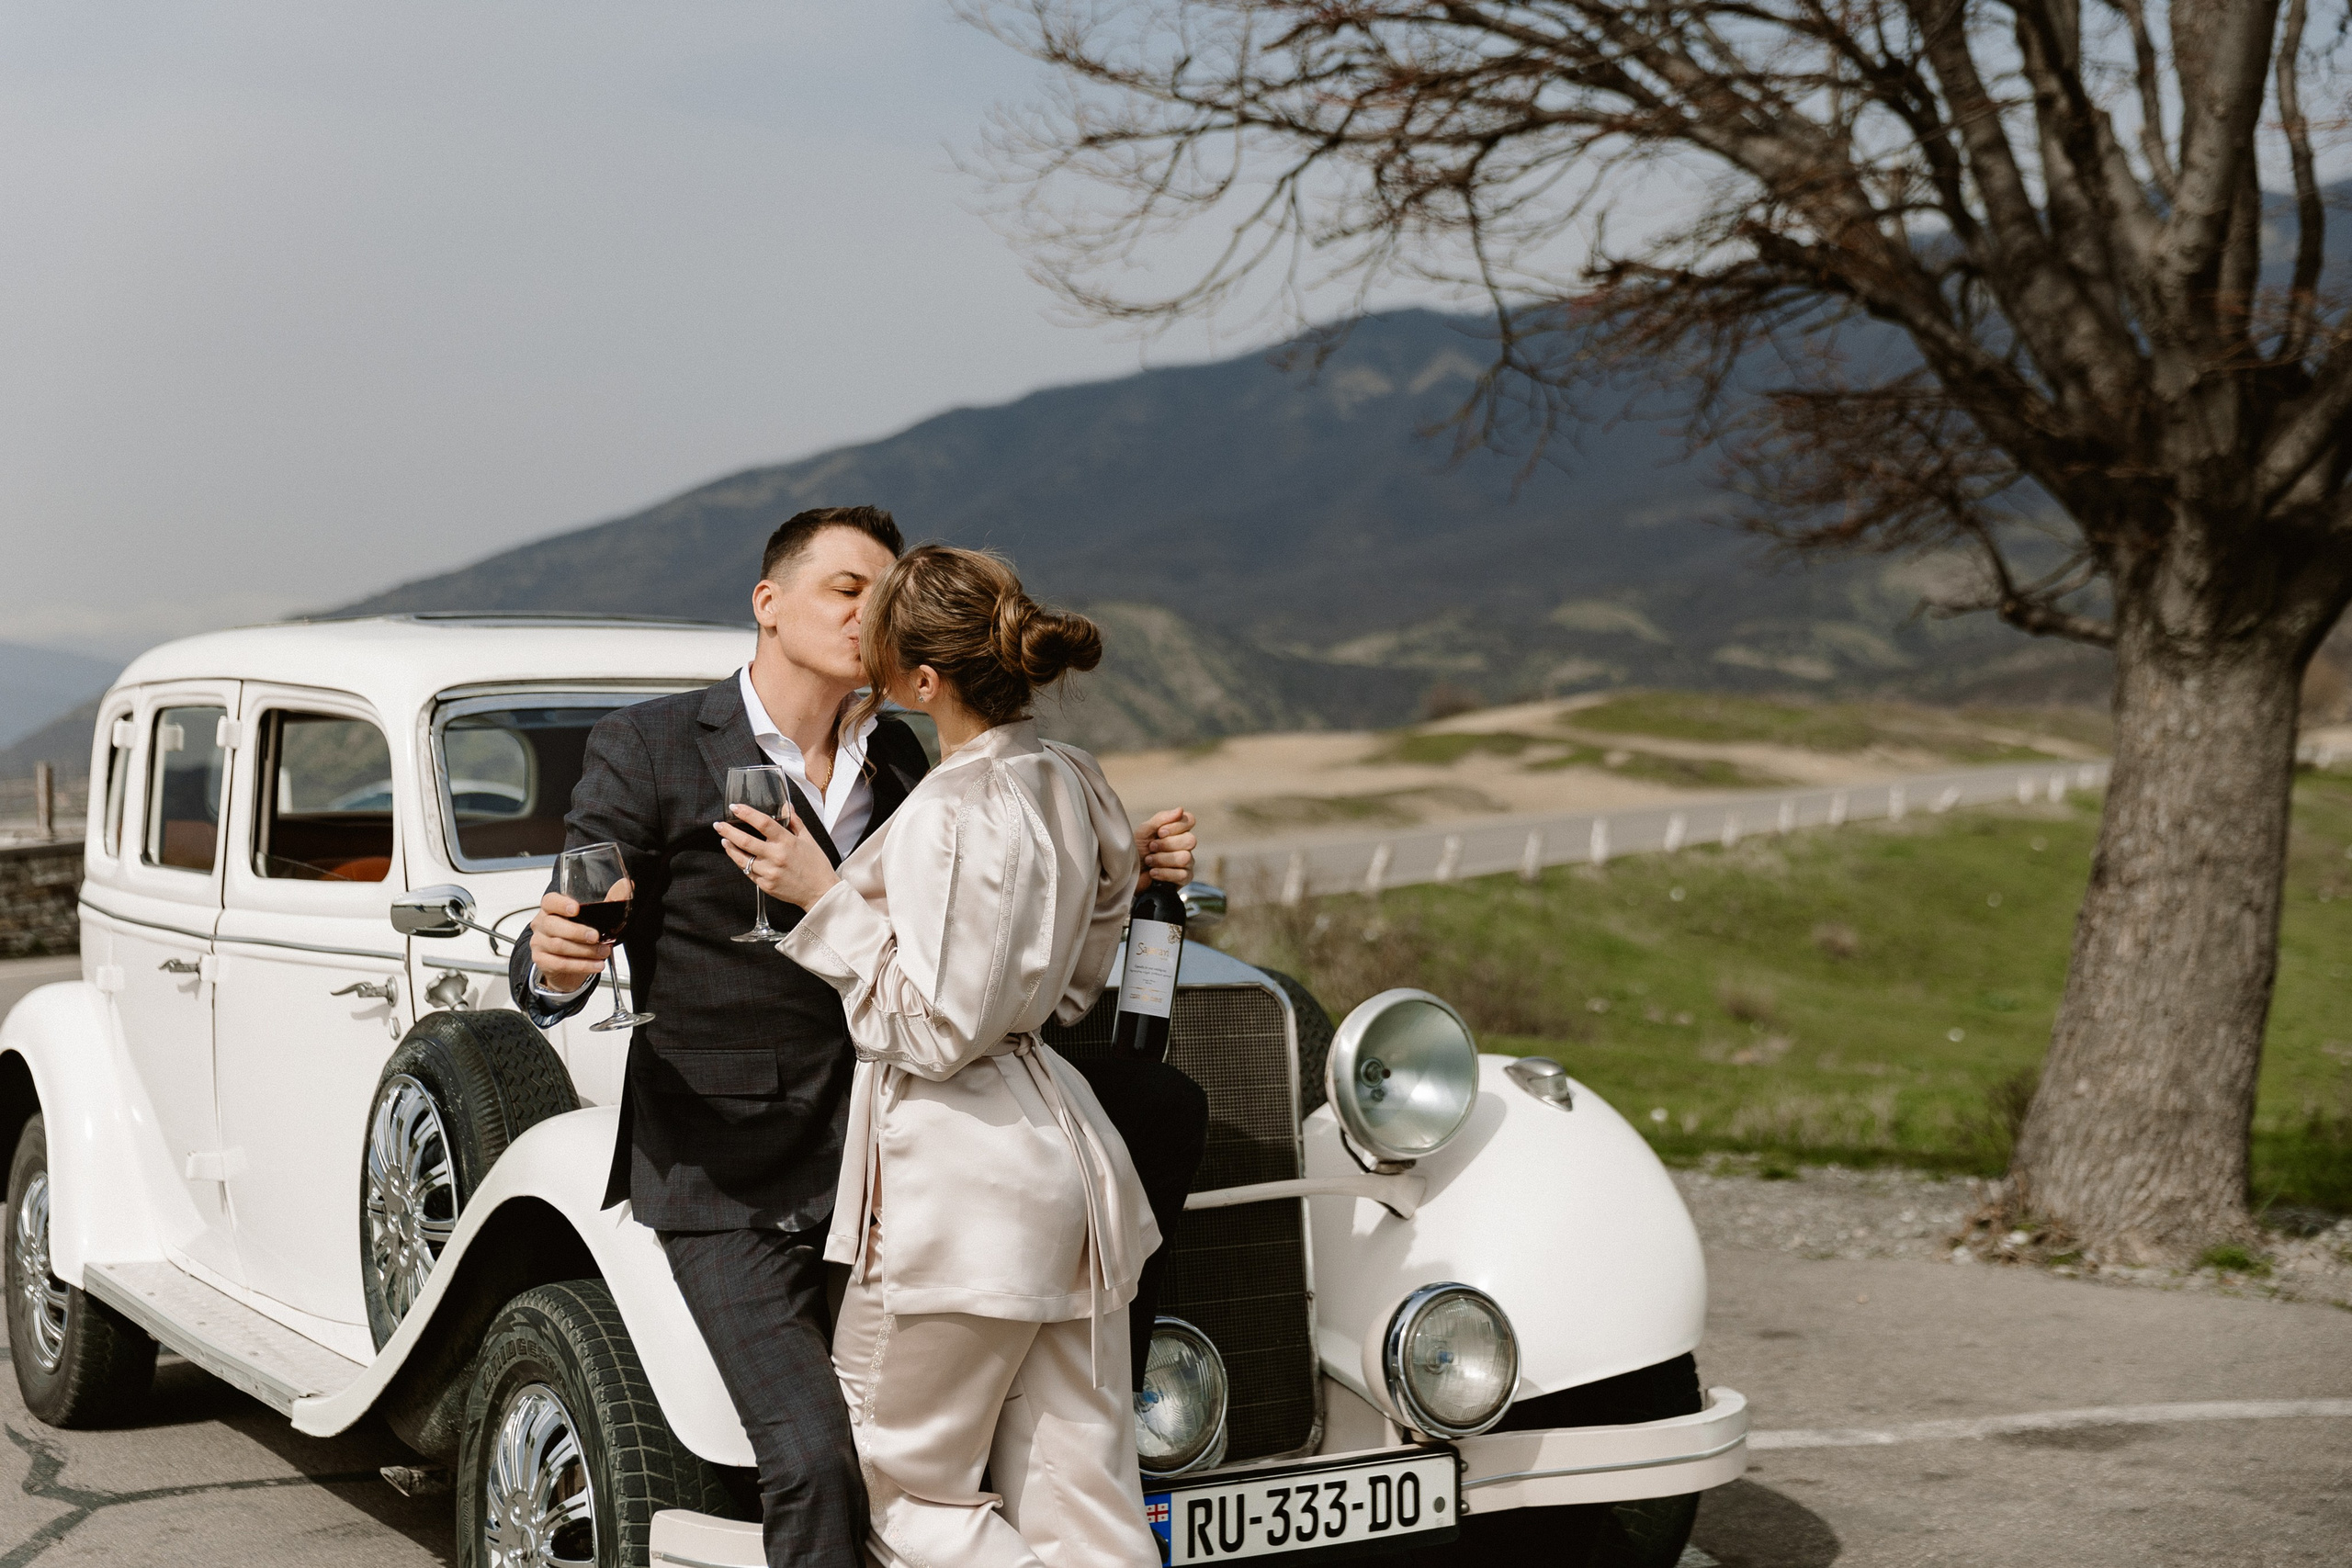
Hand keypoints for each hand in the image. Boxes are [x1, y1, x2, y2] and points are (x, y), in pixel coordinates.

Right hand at [530, 884, 626, 992]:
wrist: (569, 965)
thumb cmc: (580, 936)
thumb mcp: (595, 917)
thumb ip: (610, 900)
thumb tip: (625, 885)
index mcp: (552, 909)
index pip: (550, 901)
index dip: (561, 904)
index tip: (576, 908)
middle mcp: (542, 924)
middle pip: (553, 925)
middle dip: (578, 931)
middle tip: (596, 936)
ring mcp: (539, 943)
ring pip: (559, 946)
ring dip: (585, 951)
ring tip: (603, 952)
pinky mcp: (542, 961)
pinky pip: (561, 963)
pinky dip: (582, 965)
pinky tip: (596, 964)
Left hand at [717, 804, 839, 909]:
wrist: (820, 892)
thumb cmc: (816, 866)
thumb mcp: (808, 840)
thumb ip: (795, 822)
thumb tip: (786, 806)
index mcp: (787, 842)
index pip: (763, 823)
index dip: (747, 813)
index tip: (735, 807)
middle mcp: (776, 857)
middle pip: (745, 841)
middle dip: (728, 831)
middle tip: (718, 825)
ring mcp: (769, 872)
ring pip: (742, 859)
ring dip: (730, 848)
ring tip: (724, 840)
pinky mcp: (765, 885)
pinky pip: (748, 872)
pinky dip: (741, 863)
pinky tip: (737, 856)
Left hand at [1135, 807, 1196, 896]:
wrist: (1128, 874)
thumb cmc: (1136, 851)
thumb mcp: (1144, 832)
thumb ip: (1161, 819)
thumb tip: (1180, 810)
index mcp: (1177, 831)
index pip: (1189, 820)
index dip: (1176, 826)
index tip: (1159, 832)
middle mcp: (1185, 845)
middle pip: (1190, 840)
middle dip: (1167, 844)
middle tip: (1151, 848)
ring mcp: (1187, 862)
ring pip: (1185, 858)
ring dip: (1162, 860)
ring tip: (1149, 861)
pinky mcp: (1184, 879)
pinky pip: (1183, 874)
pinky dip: (1164, 873)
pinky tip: (1153, 873)